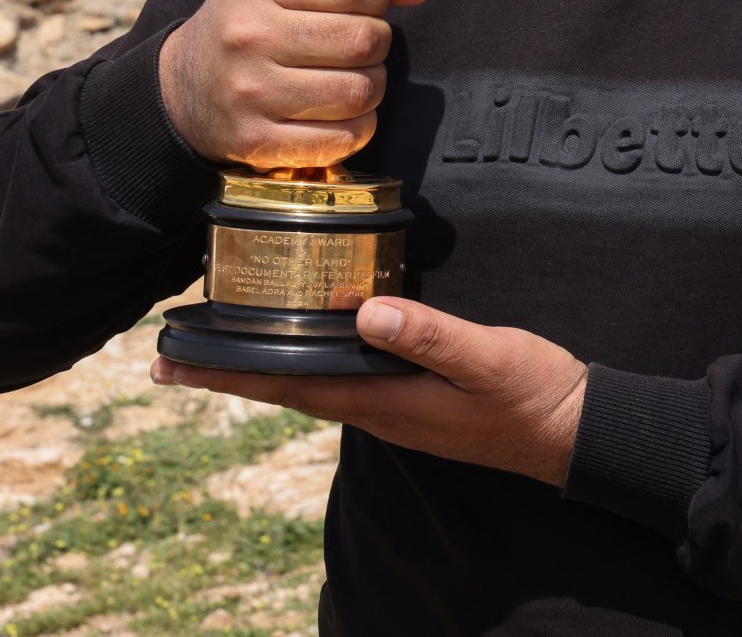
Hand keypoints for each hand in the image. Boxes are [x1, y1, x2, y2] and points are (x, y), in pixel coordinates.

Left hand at [151, 298, 588, 487]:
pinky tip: (304, 347)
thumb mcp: (488, 358)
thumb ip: (429, 336)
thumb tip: (366, 311)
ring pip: (311, 386)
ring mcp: (395, 407)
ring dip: (262, 369)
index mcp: (387, 401)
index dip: (231, 374)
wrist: (574, 431)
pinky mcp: (411, 398)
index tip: (174, 365)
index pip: (291, 386)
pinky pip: (342, 379)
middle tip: (167, 359)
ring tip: (218, 350)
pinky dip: (306, 364)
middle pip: (287, 389)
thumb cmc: (533, 394)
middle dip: (228, 373)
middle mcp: (379, 409)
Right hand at [158, 0, 430, 169]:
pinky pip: (342, 138)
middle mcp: (249, 36)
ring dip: (371, 86)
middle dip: (377, 42)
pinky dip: (357, 127)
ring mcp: (250, 93)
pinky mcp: (256, 141)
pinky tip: (339, 113)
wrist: (183, 89)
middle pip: (364, 40)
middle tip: (360, 45)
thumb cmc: (252, 21)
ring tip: (351, 77)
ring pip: (360, 92)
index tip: (367, 4)